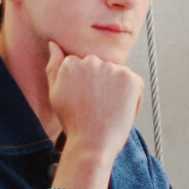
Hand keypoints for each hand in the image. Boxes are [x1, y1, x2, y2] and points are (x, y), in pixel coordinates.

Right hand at [47, 41, 142, 178]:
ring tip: (108, 110)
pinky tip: (120, 111)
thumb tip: (54, 45)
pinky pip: (134, 82)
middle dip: (102, 85)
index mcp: (71, 62)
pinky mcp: (129, 78)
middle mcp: (91, 61)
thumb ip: (54, 67)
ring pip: (118, 75)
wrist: (91, 144)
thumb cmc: (73, 122)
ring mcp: (111, 68)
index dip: (88, 86)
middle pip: (102, 68)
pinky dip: (132, 96)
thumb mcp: (56, 93)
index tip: (86, 101)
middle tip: (97, 108)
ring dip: (117, 89)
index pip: (86, 66)